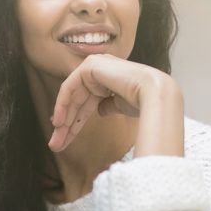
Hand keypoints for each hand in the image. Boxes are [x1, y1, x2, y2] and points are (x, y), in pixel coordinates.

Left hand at [48, 54, 178, 151]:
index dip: (74, 123)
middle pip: (76, 102)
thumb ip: (107, 106)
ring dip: (63, 120)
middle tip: (56, 144)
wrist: (154, 94)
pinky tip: (59, 123)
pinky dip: (62, 105)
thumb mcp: (119, 105)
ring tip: (56, 140)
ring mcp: (94, 65)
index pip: (85, 104)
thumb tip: (100, 111)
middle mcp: (99, 70)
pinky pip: (69, 87)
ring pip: (71, 97)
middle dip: (66, 125)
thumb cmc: (143, 102)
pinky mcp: (89, 66)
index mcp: (107, 79)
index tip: (65, 140)